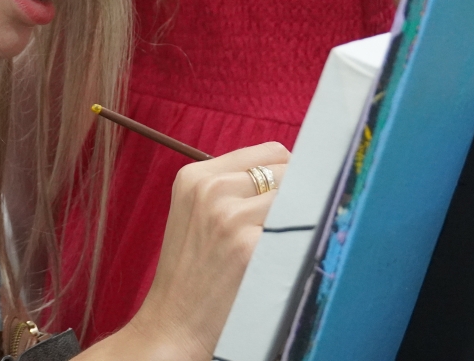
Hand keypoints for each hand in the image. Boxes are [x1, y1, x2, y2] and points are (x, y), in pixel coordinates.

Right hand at [124, 142, 288, 359]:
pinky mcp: (249, 245)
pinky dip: (300, 244)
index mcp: (195, 176)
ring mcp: (229, 216)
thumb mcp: (197, 214)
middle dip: (297, 197)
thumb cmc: (193, 272)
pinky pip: (298, 230)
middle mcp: (210, 188)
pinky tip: (282, 262)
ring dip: (299, 222)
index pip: (270, 151)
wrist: (173, 323)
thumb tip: (296, 171)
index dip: (289, 174)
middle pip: (289, 170)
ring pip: (298, 199)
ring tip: (281, 248)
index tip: (292, 198)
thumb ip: (235, 187)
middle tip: (288, 228)